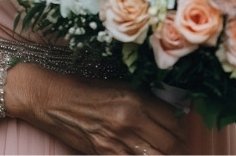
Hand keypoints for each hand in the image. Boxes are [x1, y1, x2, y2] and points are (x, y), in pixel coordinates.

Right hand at [5, 64, 187, 154]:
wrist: (53, 99)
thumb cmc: (85, 89)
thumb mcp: (118, 86)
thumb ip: (143, 100)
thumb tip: (168, 113)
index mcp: (135, 98)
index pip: (173, 120)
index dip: (182, 129)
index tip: (182, 130)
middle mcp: (129, 120)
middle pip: (170, 143)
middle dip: (179, 147)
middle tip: (180, 146)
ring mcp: (118, 141)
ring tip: (167, 152)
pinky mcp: (106, 154)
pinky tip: (144, 155)